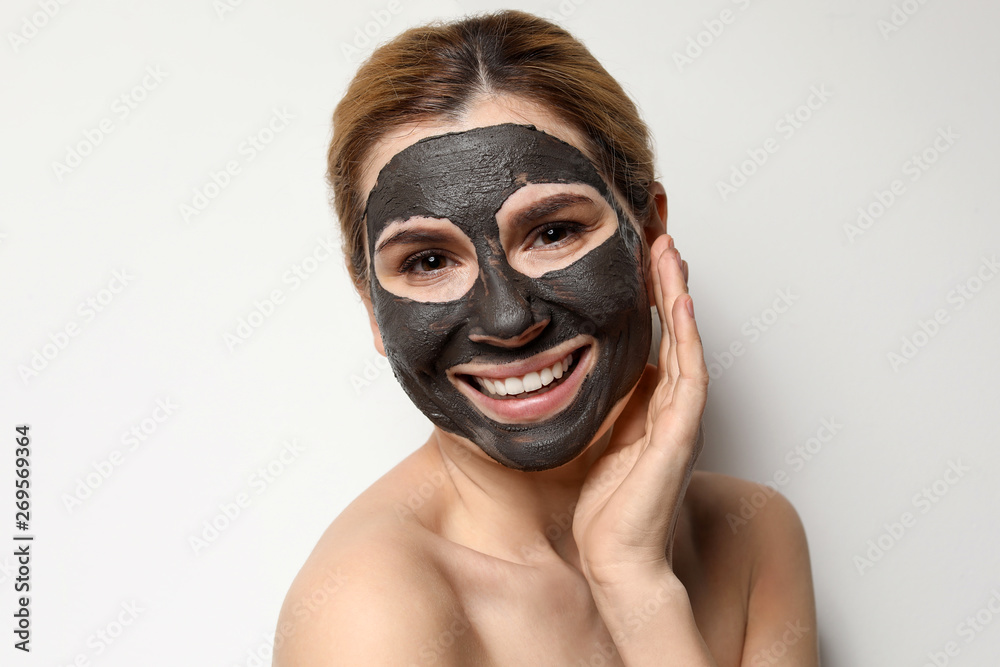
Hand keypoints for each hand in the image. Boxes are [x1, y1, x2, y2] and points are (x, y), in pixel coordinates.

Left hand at [573, 234, 707, 584]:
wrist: (616, 561)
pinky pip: (690, 378)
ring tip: (669, 252)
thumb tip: (587, 369)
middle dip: (668, 282)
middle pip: (677, 331)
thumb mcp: (598, 439)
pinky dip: (686, 340)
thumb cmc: (605, 510)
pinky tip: (680, 305)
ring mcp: (682, 421)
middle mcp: (674, 408)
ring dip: (680, 297)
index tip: (638, 253)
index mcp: (654, 407)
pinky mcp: (680, 437)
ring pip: (688, 344)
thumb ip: (606, 405)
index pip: (657, 337)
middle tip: (659, 234)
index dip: (651, 295)